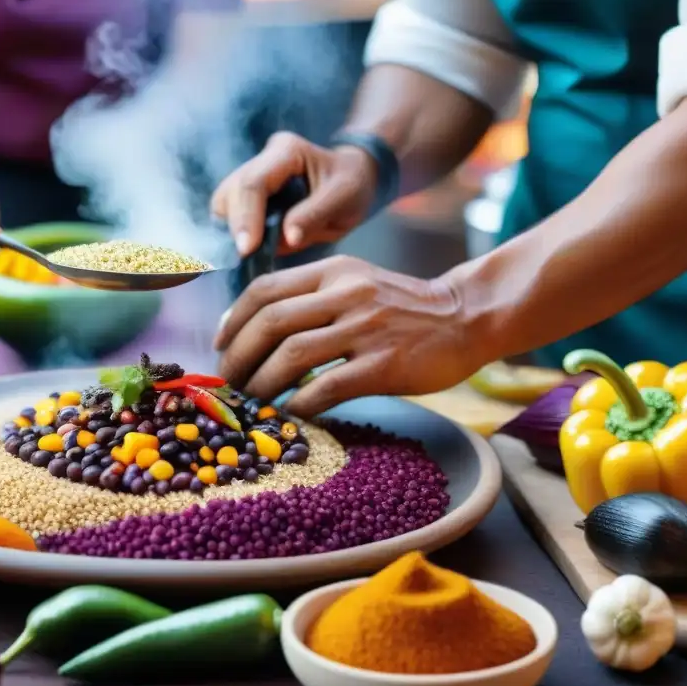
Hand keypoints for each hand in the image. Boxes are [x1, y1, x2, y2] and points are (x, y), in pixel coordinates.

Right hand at [210, 132, 378, 257]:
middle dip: (234, 226)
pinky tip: (246, 250)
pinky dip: (233, 232)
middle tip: (242, 258)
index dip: (246, 217)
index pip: (254, 183)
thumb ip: (314, 216)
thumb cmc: (351, 185)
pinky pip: (230, 213)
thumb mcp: (344, 198)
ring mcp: (252, 174)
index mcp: (287, 151)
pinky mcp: (249, 194)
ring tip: (245, 255)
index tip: (246, 249)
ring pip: (224, 201)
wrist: (352, 178)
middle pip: (232, 190)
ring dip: (228, 230)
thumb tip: (285, 238)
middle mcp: (263, 158)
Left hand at [213, 255, 482, 417]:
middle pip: (269, 322)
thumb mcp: (355, 282)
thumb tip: (255, 324)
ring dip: (261, 384)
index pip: (263, 290)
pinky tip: (290, 414)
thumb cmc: (403, 306)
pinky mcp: (384, 365)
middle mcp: (345, 294)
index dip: (232, 321)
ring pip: (291, 355)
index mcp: (332, 271)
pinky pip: (326, 387)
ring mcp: (365, 329)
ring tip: (252, 402)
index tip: (220, 345)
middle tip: (229, 382)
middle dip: (238, 357)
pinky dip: (298, 404)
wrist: (466, 316)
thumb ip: (311, 296)